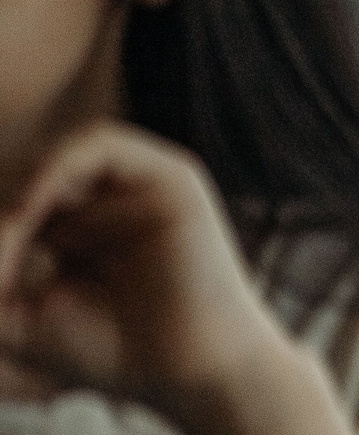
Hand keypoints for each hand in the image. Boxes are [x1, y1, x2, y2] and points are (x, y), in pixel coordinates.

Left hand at [0, 123, 348, 434]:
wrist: (183, 369)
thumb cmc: (109, 351)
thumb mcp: (19, 316)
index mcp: (77, 229)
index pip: (16, 200)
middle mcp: (111, 199)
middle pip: (33, 172)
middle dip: (3, 211)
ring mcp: (142, 183)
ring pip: (62, 151)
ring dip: (21, 190)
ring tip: (9, 232)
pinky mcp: (170, 176)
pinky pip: (99, 145)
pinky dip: (52, 168)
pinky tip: (28, 208)